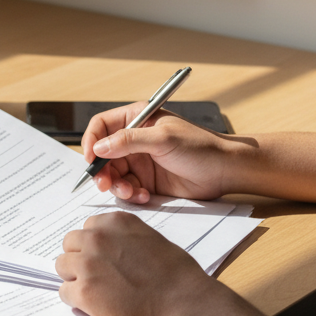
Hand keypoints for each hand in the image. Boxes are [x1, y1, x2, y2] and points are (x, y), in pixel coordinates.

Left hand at [55, 211, 211, 315]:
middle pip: (70, 244)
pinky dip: (76, 299)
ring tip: (96, 290)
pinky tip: (95, 305)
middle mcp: (97, 238)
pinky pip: (64, 292)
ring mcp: (87, 264)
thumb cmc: (176, 273)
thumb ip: (124, 238)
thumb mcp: (149, 238)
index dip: (93, 245)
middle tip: (97, 275)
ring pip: (62, 266)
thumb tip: (110, 249)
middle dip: (79, 258)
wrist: (183, 302)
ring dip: (74, 277)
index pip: (87, 228)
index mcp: (115, 221)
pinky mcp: (83, 292)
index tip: (104, 257)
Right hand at [81, 104, 246, 203]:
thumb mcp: (163, 139)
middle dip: (102, 170)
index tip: (90, 159)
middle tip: (105, 183)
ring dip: (117, 186)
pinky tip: (144, 196)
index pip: (102, 126)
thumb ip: (128, 141)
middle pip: (103, 154)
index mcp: (137, 119)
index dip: (91, 141)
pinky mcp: (147, 181)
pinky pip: (127, 189)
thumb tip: (99, 147)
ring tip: (131, 192)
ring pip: (113, 175)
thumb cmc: (200, 147)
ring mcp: (140, 161)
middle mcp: (135, 140)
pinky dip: (131, 195)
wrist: (225, 171)